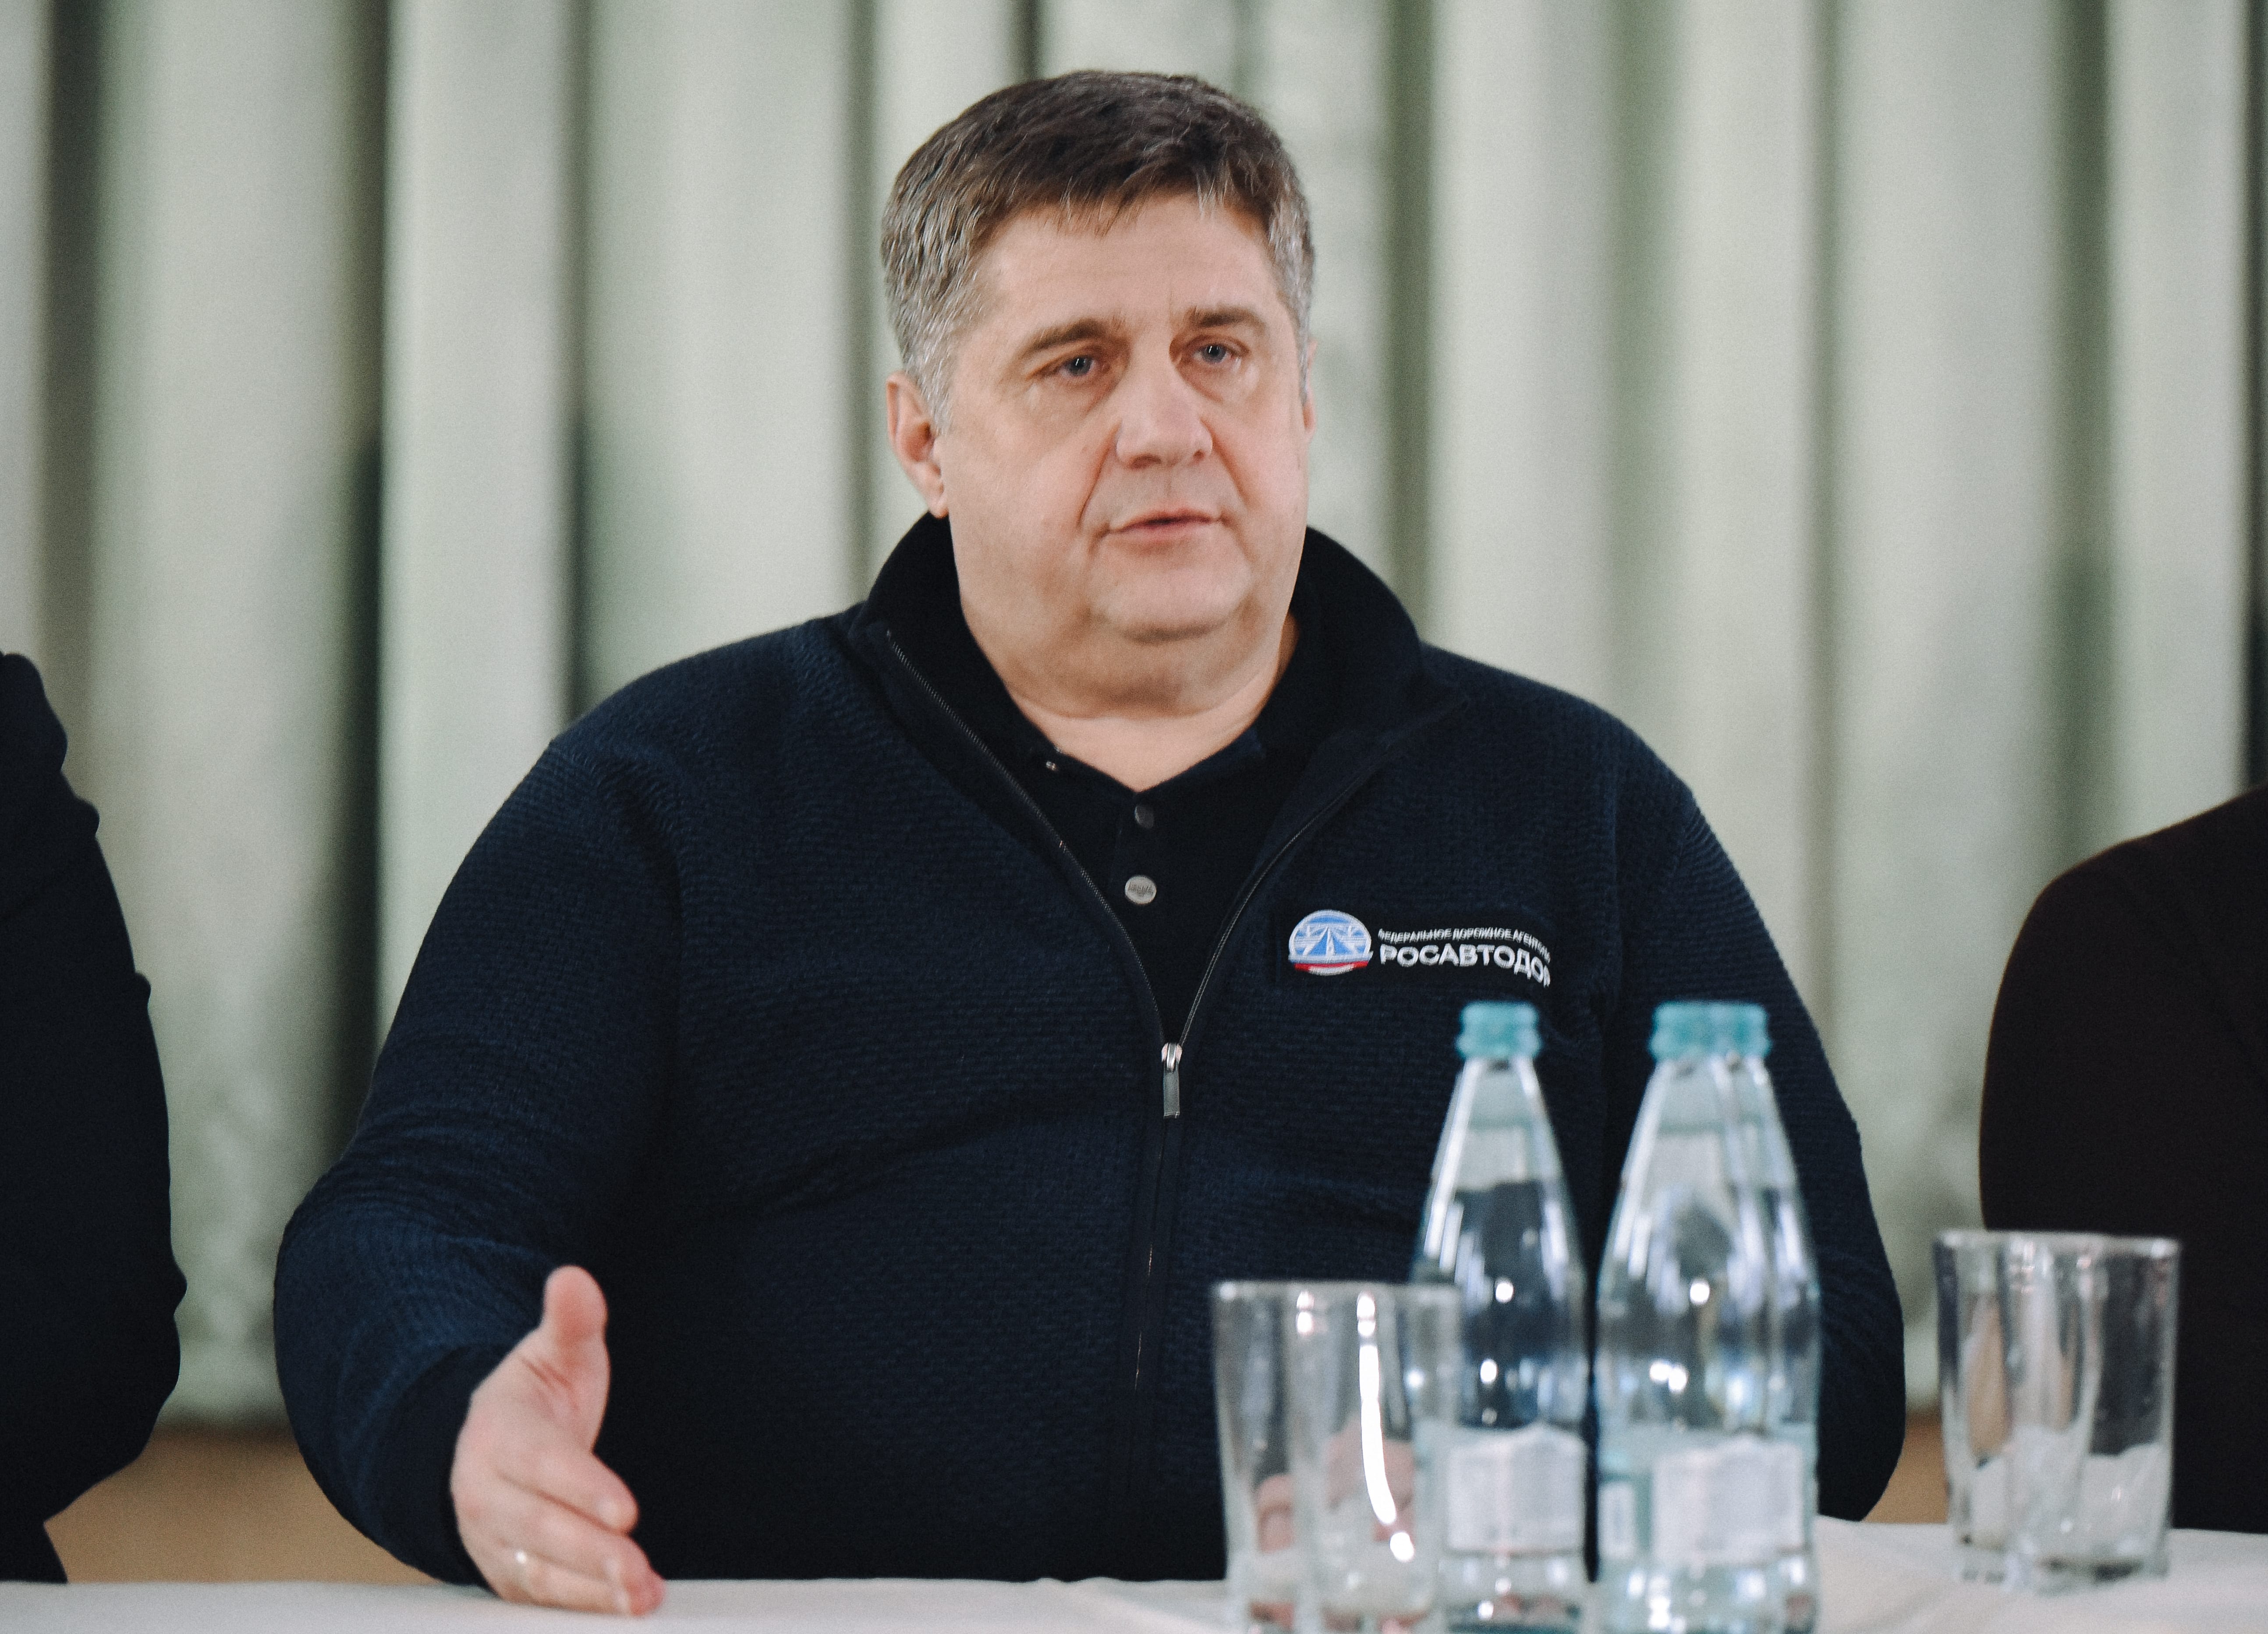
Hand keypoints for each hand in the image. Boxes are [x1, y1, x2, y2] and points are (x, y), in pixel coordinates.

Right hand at [451, 1265, 665, 1613]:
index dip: (583, 1489)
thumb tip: (573, 1277)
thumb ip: (570, 1321)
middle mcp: (487, 1494)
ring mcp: (493, 1539)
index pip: (543, 1466)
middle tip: (637, 1570)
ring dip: (588, 1590)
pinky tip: (622, 1608)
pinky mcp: (507, 1572)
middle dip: (590, 1554)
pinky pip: (539, 1596)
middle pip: (539, 1529)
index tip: (626, 1510)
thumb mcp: (551, 1352)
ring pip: (538, 1572)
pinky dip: (579, 1606)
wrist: (482, 1445)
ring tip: (638, 1598)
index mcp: (499, 1436)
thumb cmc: (532, 1397)